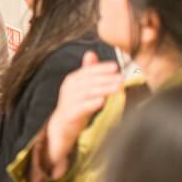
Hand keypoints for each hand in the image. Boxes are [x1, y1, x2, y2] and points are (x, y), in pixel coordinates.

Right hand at [44, 51, 122, 176]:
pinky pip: (80, 109)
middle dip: (105, 79)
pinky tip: (101, 102)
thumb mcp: (82, 88)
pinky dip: (90, 104)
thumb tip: (91, 53)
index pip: (87, 71)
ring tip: (117, 88)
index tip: (115, 67)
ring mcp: (67, 103)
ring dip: (102, 89)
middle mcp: (68, 89)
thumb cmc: (75, 106)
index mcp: (72, 80)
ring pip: (85, 93)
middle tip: (121, 78)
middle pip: (88, 81)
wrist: (60, 128)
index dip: (100, 68)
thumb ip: (87, 71)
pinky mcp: (68, 116)